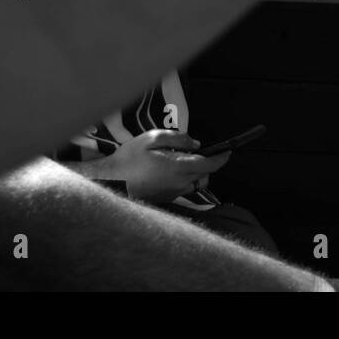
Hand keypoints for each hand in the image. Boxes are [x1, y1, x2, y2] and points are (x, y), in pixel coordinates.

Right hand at [100, 129, 230, 203]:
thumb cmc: (129, 158)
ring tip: (180, 162)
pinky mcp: (166, 199)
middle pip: (206, 175)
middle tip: (194, 152)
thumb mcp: (152, 138)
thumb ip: (177, 139)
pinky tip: (169, 172)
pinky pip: (184, 189)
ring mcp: (173, 194)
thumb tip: (196, 144)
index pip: (210, 164)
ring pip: (196, 183)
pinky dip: (184, 180)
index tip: (228, 151)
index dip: (222, 157)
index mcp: (178, 167)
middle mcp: (179, 183)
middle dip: (208, 163)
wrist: (110, 181)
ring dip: (196, 173)